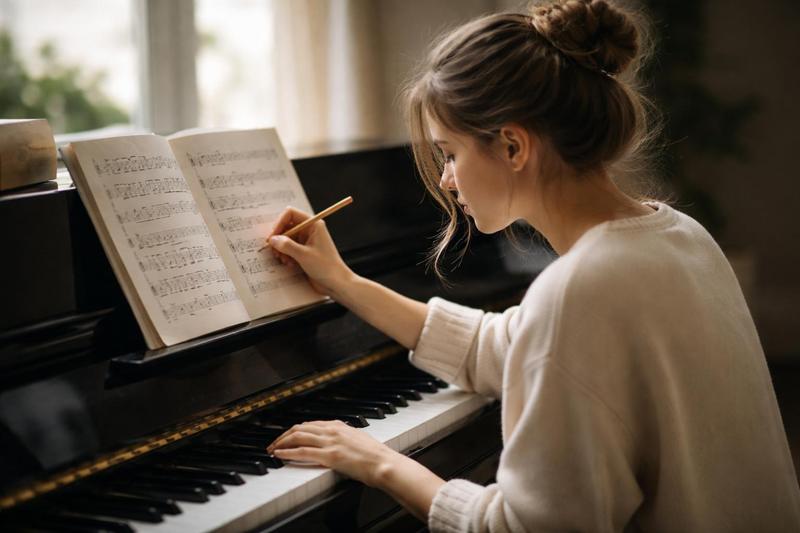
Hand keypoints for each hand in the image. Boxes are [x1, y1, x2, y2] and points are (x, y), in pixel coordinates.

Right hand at [266, 207, 352, 296]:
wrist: (336, 283)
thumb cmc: (327, 267)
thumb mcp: (304, 255)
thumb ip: (287, 245)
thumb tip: (273, 239)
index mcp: (313, 225)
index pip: (291, 213)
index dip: (279, 223)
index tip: (273, 236)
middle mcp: (310, 230)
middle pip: (287, 226)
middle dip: (279, 238)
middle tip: (274, 250)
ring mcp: (306, 241)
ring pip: (286, 238)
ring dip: (281, 249)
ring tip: (283, 259)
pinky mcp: (304, 251)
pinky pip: (289, 248)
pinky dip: (286, 255)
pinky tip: (289, 264)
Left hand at [266, 420, 401, 487]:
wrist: (384, 463)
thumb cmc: (375, 456)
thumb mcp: (358, 440)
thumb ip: (345, 438)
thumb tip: (338, 442)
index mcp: (339, 426)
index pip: (310, 424)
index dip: (296, 430)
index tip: (287, 436)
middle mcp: (332, 430)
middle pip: (300, 427)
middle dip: (284, 435)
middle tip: (274, 443)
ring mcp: (330, 442)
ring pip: (298, 436)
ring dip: (281, 442)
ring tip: (272, 449)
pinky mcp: (329, 455)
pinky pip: (302, 451)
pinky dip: (287, 452)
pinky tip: (279, 454)